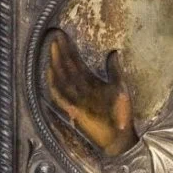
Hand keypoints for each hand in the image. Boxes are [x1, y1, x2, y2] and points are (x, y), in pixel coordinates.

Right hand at [44, 28, 136, 156]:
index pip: (76, 63)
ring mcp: (76, 98)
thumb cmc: (121, 114)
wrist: (120, 136)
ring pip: (62, 78)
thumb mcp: (120, 88)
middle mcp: (80, 88)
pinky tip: (50, 72)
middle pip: (67, 67)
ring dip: (57, 63)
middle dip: (61, 52)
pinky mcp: (73, 109)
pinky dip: (54, 84)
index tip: (63, 36)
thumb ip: (115, 71)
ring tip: (53, 48)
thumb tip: (113, 52)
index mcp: (91, 82)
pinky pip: (60, 96)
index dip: (70, 50)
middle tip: (55, 36)